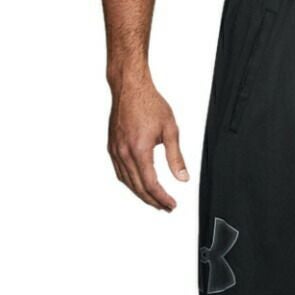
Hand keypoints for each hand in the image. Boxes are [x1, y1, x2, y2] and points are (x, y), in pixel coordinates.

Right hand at [107, 73, 187, 210]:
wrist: (129, 87)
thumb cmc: (149, 103)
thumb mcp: (170, 130)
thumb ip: (176, 157)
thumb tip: (183, 178)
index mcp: (139, 150)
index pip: (151, 184)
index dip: (162, 198)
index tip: (172, 204)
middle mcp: (124, 153)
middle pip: (138, 187)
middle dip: (153, 201)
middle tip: (165, 207)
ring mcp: (115, 151)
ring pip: (127, 182)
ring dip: (141, 194)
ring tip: (154, 200)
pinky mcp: (112, 147)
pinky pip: (120, 172)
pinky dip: (130, 183)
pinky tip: (138, 185)